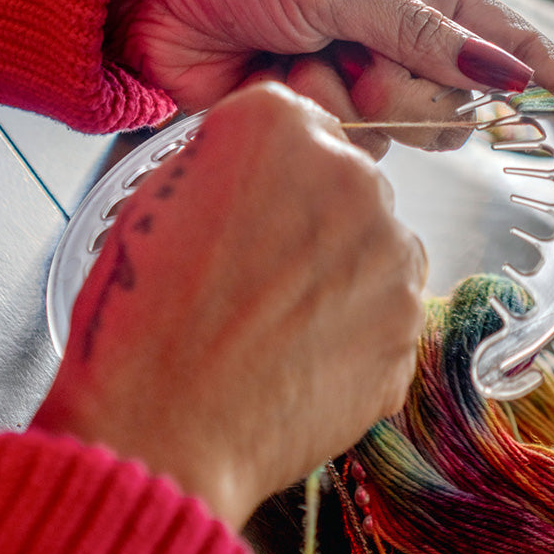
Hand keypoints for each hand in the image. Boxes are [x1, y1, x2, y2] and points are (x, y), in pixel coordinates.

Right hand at [32, 83, 425, 528]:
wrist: (166, 430)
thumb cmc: (143, 317)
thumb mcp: (161, 197)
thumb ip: (230, 158)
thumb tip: (267, 167)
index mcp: (276, 126)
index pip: (301, 124)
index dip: (276, 171)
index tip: (260, 203)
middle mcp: (349, 172)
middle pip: (347, 181)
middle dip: (316, 216)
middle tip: (265, 273)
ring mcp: (390, 248)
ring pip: (377, 242)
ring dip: (345, 269)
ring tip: (284, 321)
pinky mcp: (410, 320)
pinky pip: (388, 304)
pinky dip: (359, 323)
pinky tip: (306, 353)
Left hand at [106, 0, 553, 156]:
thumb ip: (419, 30)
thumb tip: (505, 74)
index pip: (506, 46)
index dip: (552, 91)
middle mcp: (394, 48)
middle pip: (453, 108)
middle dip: (407, 92)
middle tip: (352, 55)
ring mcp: (353, 90)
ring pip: (395, 135)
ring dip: (345, 101)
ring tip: (295, 57)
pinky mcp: (313, 124)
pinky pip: (340, 148)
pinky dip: (308, 117)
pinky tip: (273, 83)